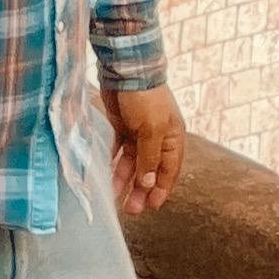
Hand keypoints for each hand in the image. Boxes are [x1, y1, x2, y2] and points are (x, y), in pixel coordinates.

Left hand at [105, 83, 185, 215]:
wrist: (126, 69)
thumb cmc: (146, 98)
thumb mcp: (151, 130)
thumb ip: (150, 157)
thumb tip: (149, 184)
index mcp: (173, 138)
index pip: (170, 170)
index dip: (162, 189)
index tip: (152, 207)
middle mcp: (158, 137)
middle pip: (150, 170)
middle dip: (141, 190)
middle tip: (131, 210)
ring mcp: (139, 132)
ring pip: (133, 163)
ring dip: (125, 180)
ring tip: (116, 198)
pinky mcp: (122, 126)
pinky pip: (118, 151)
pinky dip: (113, 164)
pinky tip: (106, 177)